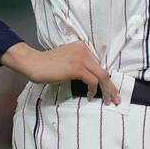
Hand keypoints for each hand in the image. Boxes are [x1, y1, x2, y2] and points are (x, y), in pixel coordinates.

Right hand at [1, 41, 120, 105]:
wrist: (34, 63)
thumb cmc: (47, 65)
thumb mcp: (67, 60)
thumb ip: (79, 64)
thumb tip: (92, 78)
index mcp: (82, 47)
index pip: (99, 65)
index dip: (106, 79)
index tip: (110, 90)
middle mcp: (84, 50)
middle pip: (104, 70)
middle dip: (111, 87)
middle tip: (116, 98)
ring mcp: (81, 58)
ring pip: (102, 76)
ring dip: (107, 90)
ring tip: (108, 101)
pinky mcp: (77, 68)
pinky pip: (92, 81)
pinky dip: (93, 90)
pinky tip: (90, 96)